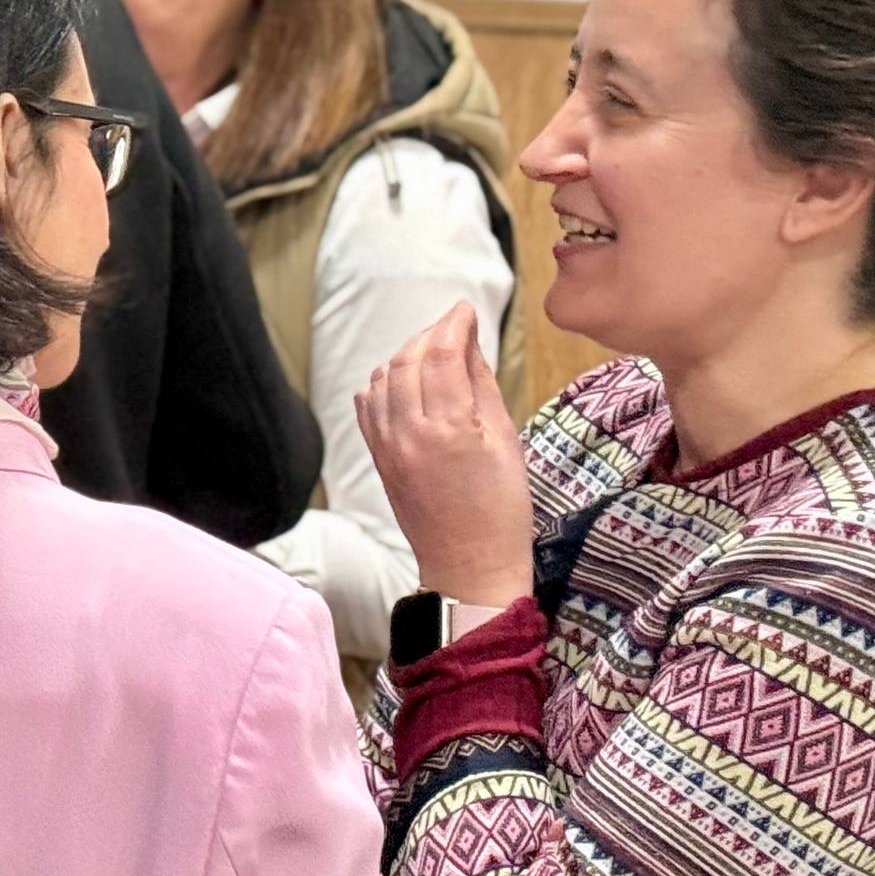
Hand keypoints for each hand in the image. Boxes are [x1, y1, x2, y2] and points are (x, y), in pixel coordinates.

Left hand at [353, 302, 534, 607]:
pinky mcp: (377, 458)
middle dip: (430, 334)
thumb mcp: (506, 442)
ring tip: (434, 349)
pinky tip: (404, 379)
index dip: (454, 323)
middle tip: (454, 326)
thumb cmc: (501, 509)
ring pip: (383, 378)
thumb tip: (468, 344)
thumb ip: (482, 387)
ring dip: (406, 355)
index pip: (443, 353)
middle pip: (408, 359)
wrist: (469, 565)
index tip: (466, 310)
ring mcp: (387, 446)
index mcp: (448, 429)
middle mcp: (408, 433)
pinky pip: (368, 405)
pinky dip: (382, 382)